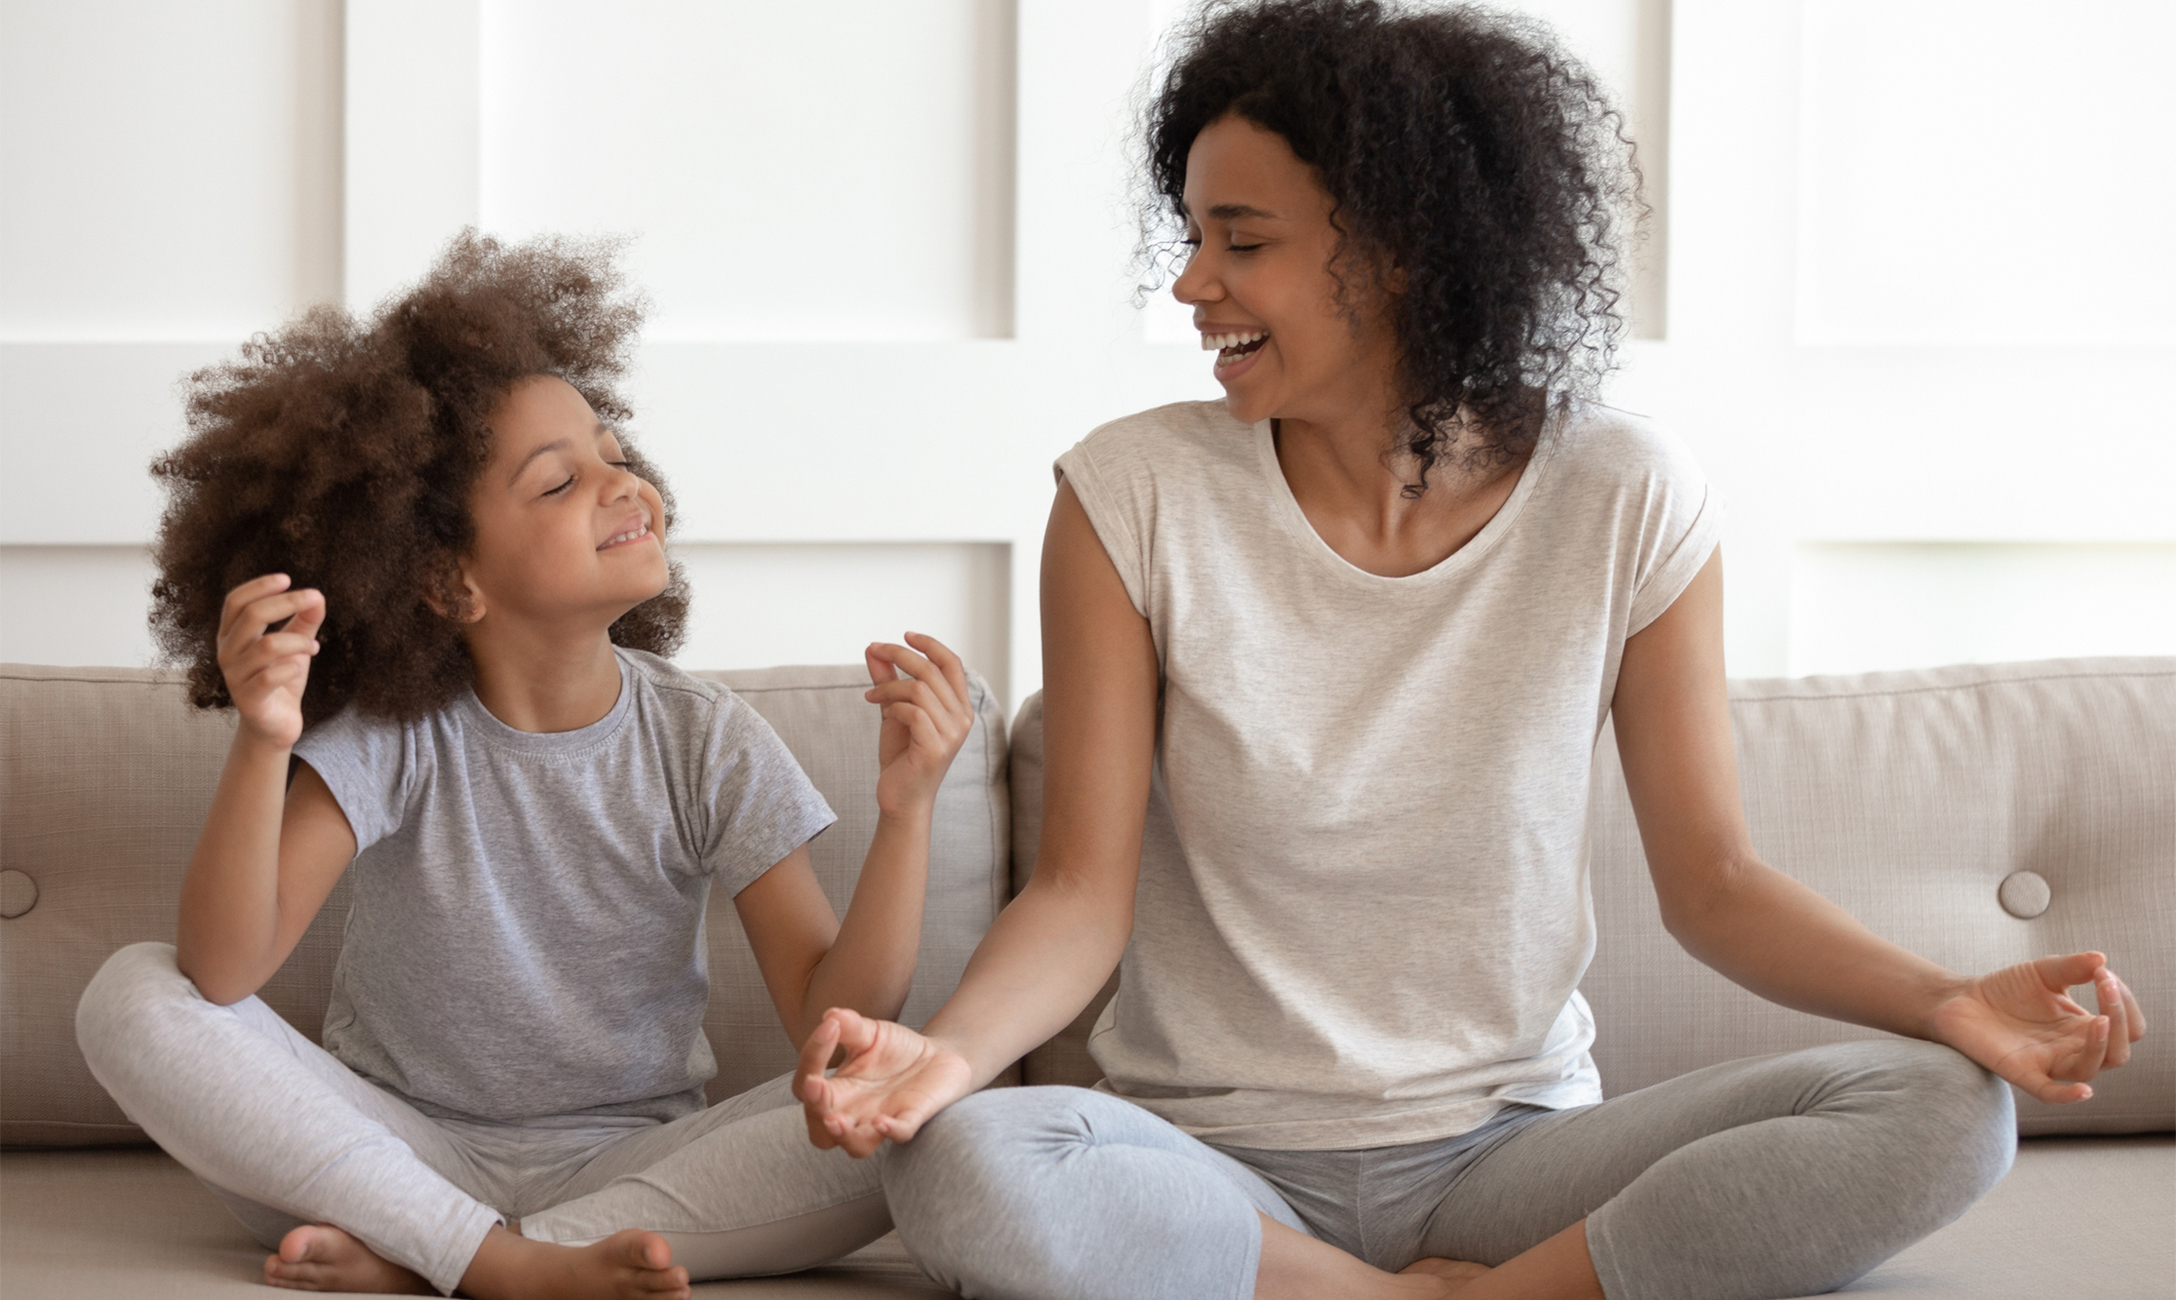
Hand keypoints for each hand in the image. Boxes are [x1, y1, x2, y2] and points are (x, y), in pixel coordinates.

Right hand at [217, 574, 324, 748]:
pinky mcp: (249, 700)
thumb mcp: (294, 645)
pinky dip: (291, 668)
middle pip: (251, 616)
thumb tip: (318, 596)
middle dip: (286, 602)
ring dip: (297, 640)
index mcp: (232, 635)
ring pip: (266, 645)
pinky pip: (270, 677)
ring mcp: (235, 677)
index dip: (259, 586)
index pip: (235, 601)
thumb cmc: (281, 679)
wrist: (275, 725)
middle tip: (314, 599)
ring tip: (312, 647)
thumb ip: (304, 621)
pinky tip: (300, 667)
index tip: (287, 579)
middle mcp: (227, 653)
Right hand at [793, 1006, 973, 1157]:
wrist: (938, 1055)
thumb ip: (850, 1026)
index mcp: (837, 1090)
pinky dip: (891, 1131)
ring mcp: (882, 1119)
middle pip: (820, 1132)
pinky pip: (900, 1133)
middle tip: (816, 1085)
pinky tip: (883, 1122)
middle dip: (815, 1111)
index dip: (812, 1058)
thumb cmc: (895, 1049)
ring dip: (844, 1137)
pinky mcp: (912, 1118)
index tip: (829, 1027)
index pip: (808, 1085)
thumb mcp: (870, 1032)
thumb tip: (830, 1015)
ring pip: (856, 1147)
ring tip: (836, 1121)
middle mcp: (854, 1112)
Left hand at [863, 633, 973, 816]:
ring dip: (889, 686)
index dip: (930, 644)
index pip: (952, 663)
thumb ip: (887, 680)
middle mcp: (962, 719)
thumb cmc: (901, 756)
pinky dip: (892, 706)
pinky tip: (881, 711)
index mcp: (959, 707)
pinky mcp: (935, 749)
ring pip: (920, 689)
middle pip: (932, 670)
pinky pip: (912, 713)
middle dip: (900, 654)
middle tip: (874, 650)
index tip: (905, 635)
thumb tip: (872, 649)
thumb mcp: (893, 710)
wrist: (900, 798)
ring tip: (872, 695)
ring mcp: (952, 735)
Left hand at [1931, 952, 2146, 1103]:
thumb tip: (2102, 960)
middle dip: (2119, 1020)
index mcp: (2083, 1027)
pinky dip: (2067, 1095)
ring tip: (2100, 1021)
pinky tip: (2084, 1091)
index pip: (2127, 1027)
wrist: (1961, 999)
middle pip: (2117, 1052)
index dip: (2124, 1004)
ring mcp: (2048, 1062)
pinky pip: (2049, 1093)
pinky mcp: (2020, 1071)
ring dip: (2100, 1046)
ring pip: (2089, 1069)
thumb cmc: (2006, 989)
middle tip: (2105, 985)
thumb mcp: (2043, 972)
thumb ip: (2072, 967)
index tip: (2105, 974)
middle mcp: (2072, 1049)